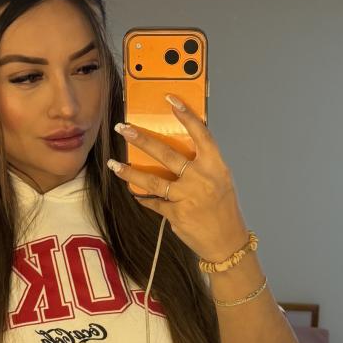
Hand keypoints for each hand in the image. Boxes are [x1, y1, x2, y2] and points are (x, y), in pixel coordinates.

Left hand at [107, 96, 247, 264]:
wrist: (227, 243)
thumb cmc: (224, 209)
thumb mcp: (220, 180)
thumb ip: (202, 164)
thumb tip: (176, 147)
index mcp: (216, 166)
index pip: (201, 134)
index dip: (186, 115)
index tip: (170, 99)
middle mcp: (202, 179)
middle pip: (167, 154)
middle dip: (141, 140)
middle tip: (124, 128)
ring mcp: (188, 197)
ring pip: (152, 180)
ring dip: (130, 172)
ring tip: (114, 164)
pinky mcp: (176, 215)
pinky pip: (154, 202)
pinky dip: (142, 197)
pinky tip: (133, 191)